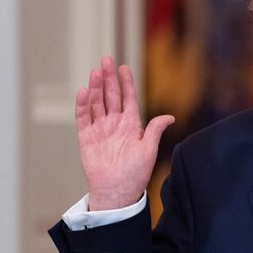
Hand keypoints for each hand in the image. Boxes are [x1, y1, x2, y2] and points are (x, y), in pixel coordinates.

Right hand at [75, 56, 173, 210]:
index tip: (124, 67)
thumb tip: (170, 117)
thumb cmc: (135, 174)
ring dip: (95, 88)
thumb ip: (155, 130)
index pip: (128, 98)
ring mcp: (100, 130)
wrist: (117, 191)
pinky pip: (83, 118)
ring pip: (96, 103)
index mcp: (131, 125)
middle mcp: (115, 124)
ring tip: (96, 72)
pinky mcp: (86, 138)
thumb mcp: (149, 150)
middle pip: (110, 96)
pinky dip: (82, 105)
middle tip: (106, 61)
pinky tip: (84, 92)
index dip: (126, 83)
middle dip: (108, 78)